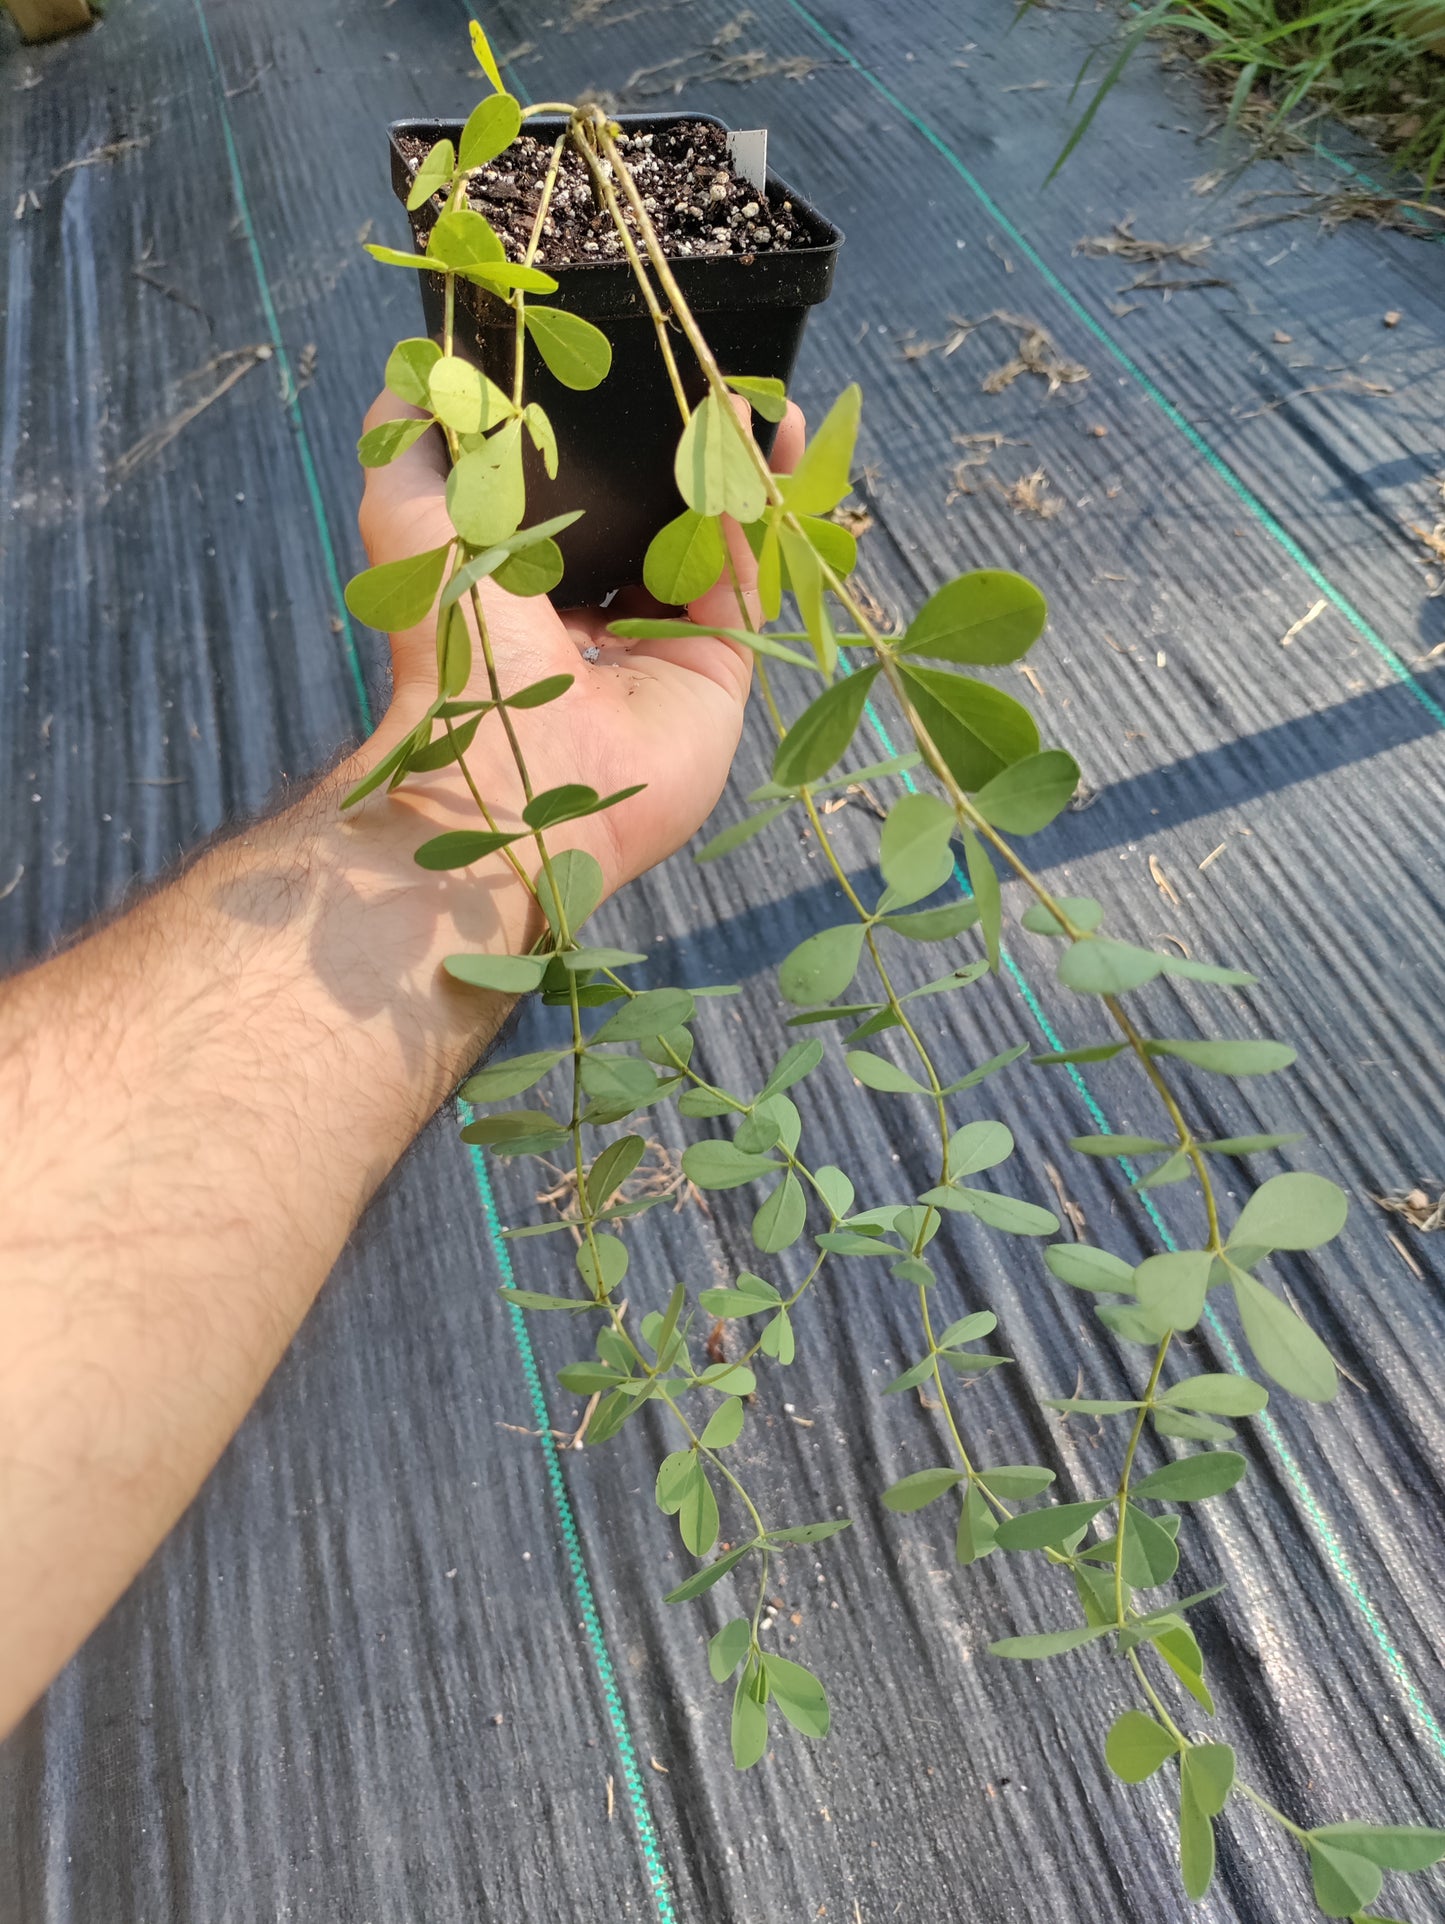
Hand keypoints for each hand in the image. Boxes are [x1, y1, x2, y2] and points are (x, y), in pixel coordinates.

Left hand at [352, 390, 804, 902]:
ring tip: (747, 395)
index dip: (602, 449)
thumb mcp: (409, 523)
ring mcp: (660, 656)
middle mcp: (596, 629)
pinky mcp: (716, 677)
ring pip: (707, 549)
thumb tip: (415, 376)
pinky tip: (768, 438)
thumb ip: (410, 450)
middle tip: (700, 383)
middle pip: (650, 527)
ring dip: (731, 474)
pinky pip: (744, 582)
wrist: (512, 768)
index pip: (574, 512)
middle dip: (679, 459)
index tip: (622, 379)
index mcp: (525, 600)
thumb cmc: (453, 648)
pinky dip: (756, 512)